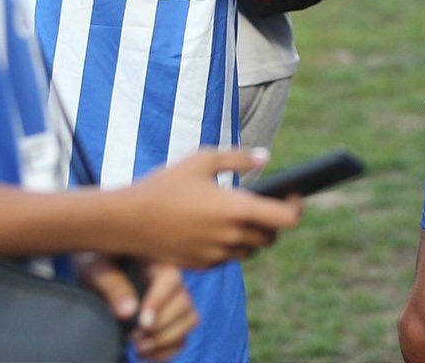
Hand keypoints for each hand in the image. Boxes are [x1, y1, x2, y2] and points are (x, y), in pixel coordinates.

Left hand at [77, 257, 196, 361]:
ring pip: (189, 320)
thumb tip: (129, 312)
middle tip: (134, 338)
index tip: (142, 323)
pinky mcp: (168, 318)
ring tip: (139, 348)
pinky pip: (182, 337)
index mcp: (156, 259)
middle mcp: (170, 279)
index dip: (160, 302)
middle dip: (161, 327)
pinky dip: (168, 351)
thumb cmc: (97, 261)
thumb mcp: (97, 268)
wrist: (95, 268)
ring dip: (167, 340)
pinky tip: (146, 353)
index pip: (171, 279)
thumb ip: (113, 285)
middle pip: (185, 303)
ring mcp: (172, 299)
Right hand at [126, 148, 300, 268]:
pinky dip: (232, 243)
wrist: (128, 221)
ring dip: (253, 234)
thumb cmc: (165, 184)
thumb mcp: (202, 160)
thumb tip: (265, 158)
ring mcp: (217, 255)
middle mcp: (230, 237)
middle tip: (266, 202)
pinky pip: (229, 257)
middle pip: (271, 237)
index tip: (293, 194)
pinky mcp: (202, 266)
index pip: (285, 219)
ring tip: (241, 213)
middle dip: (273, 220)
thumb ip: (238, 158)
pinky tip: (218, 225)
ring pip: (251, 250)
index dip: (296, 207)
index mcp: (235, 209)